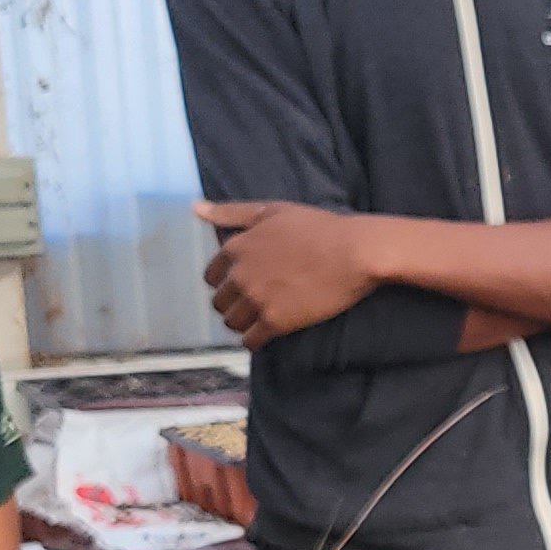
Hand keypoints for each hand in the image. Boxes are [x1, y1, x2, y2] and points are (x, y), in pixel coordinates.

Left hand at [194, 200, 384, 346]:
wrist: (354, 252)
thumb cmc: (318, 227)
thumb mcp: (272, 210)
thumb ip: (232, 212)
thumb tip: (196, 208)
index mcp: (236, 247)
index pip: (211, 275)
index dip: (225, 281)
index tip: (240, 284)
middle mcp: (240, 275)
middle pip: (220, 301)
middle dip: (233, 303)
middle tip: (253, 303)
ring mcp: (256, 300)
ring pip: (232, 322)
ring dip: (242, 323)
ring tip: (258, 320)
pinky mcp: (275, 322)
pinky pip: (251, 340)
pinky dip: (255, 341)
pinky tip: (264, 337)